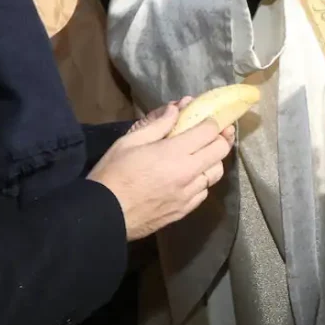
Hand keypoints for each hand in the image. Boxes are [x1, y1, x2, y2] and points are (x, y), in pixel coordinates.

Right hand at [87, 104, 235, 240]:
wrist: (103, 215)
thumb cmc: (112, 174)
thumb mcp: (129, 141)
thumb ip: (157, 124)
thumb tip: (177, 109)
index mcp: (175, 152)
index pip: (209, 131)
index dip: (213, 121)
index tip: (211, 117)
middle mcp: (188, 173)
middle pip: (221, 151)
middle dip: (221, 138)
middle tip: (214, 133)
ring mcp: (188, 194)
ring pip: (216, 173)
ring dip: (212, 161)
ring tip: (202, 155)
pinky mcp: (184, 211)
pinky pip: (204, 192)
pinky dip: (202, 182)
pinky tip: (190, 178)